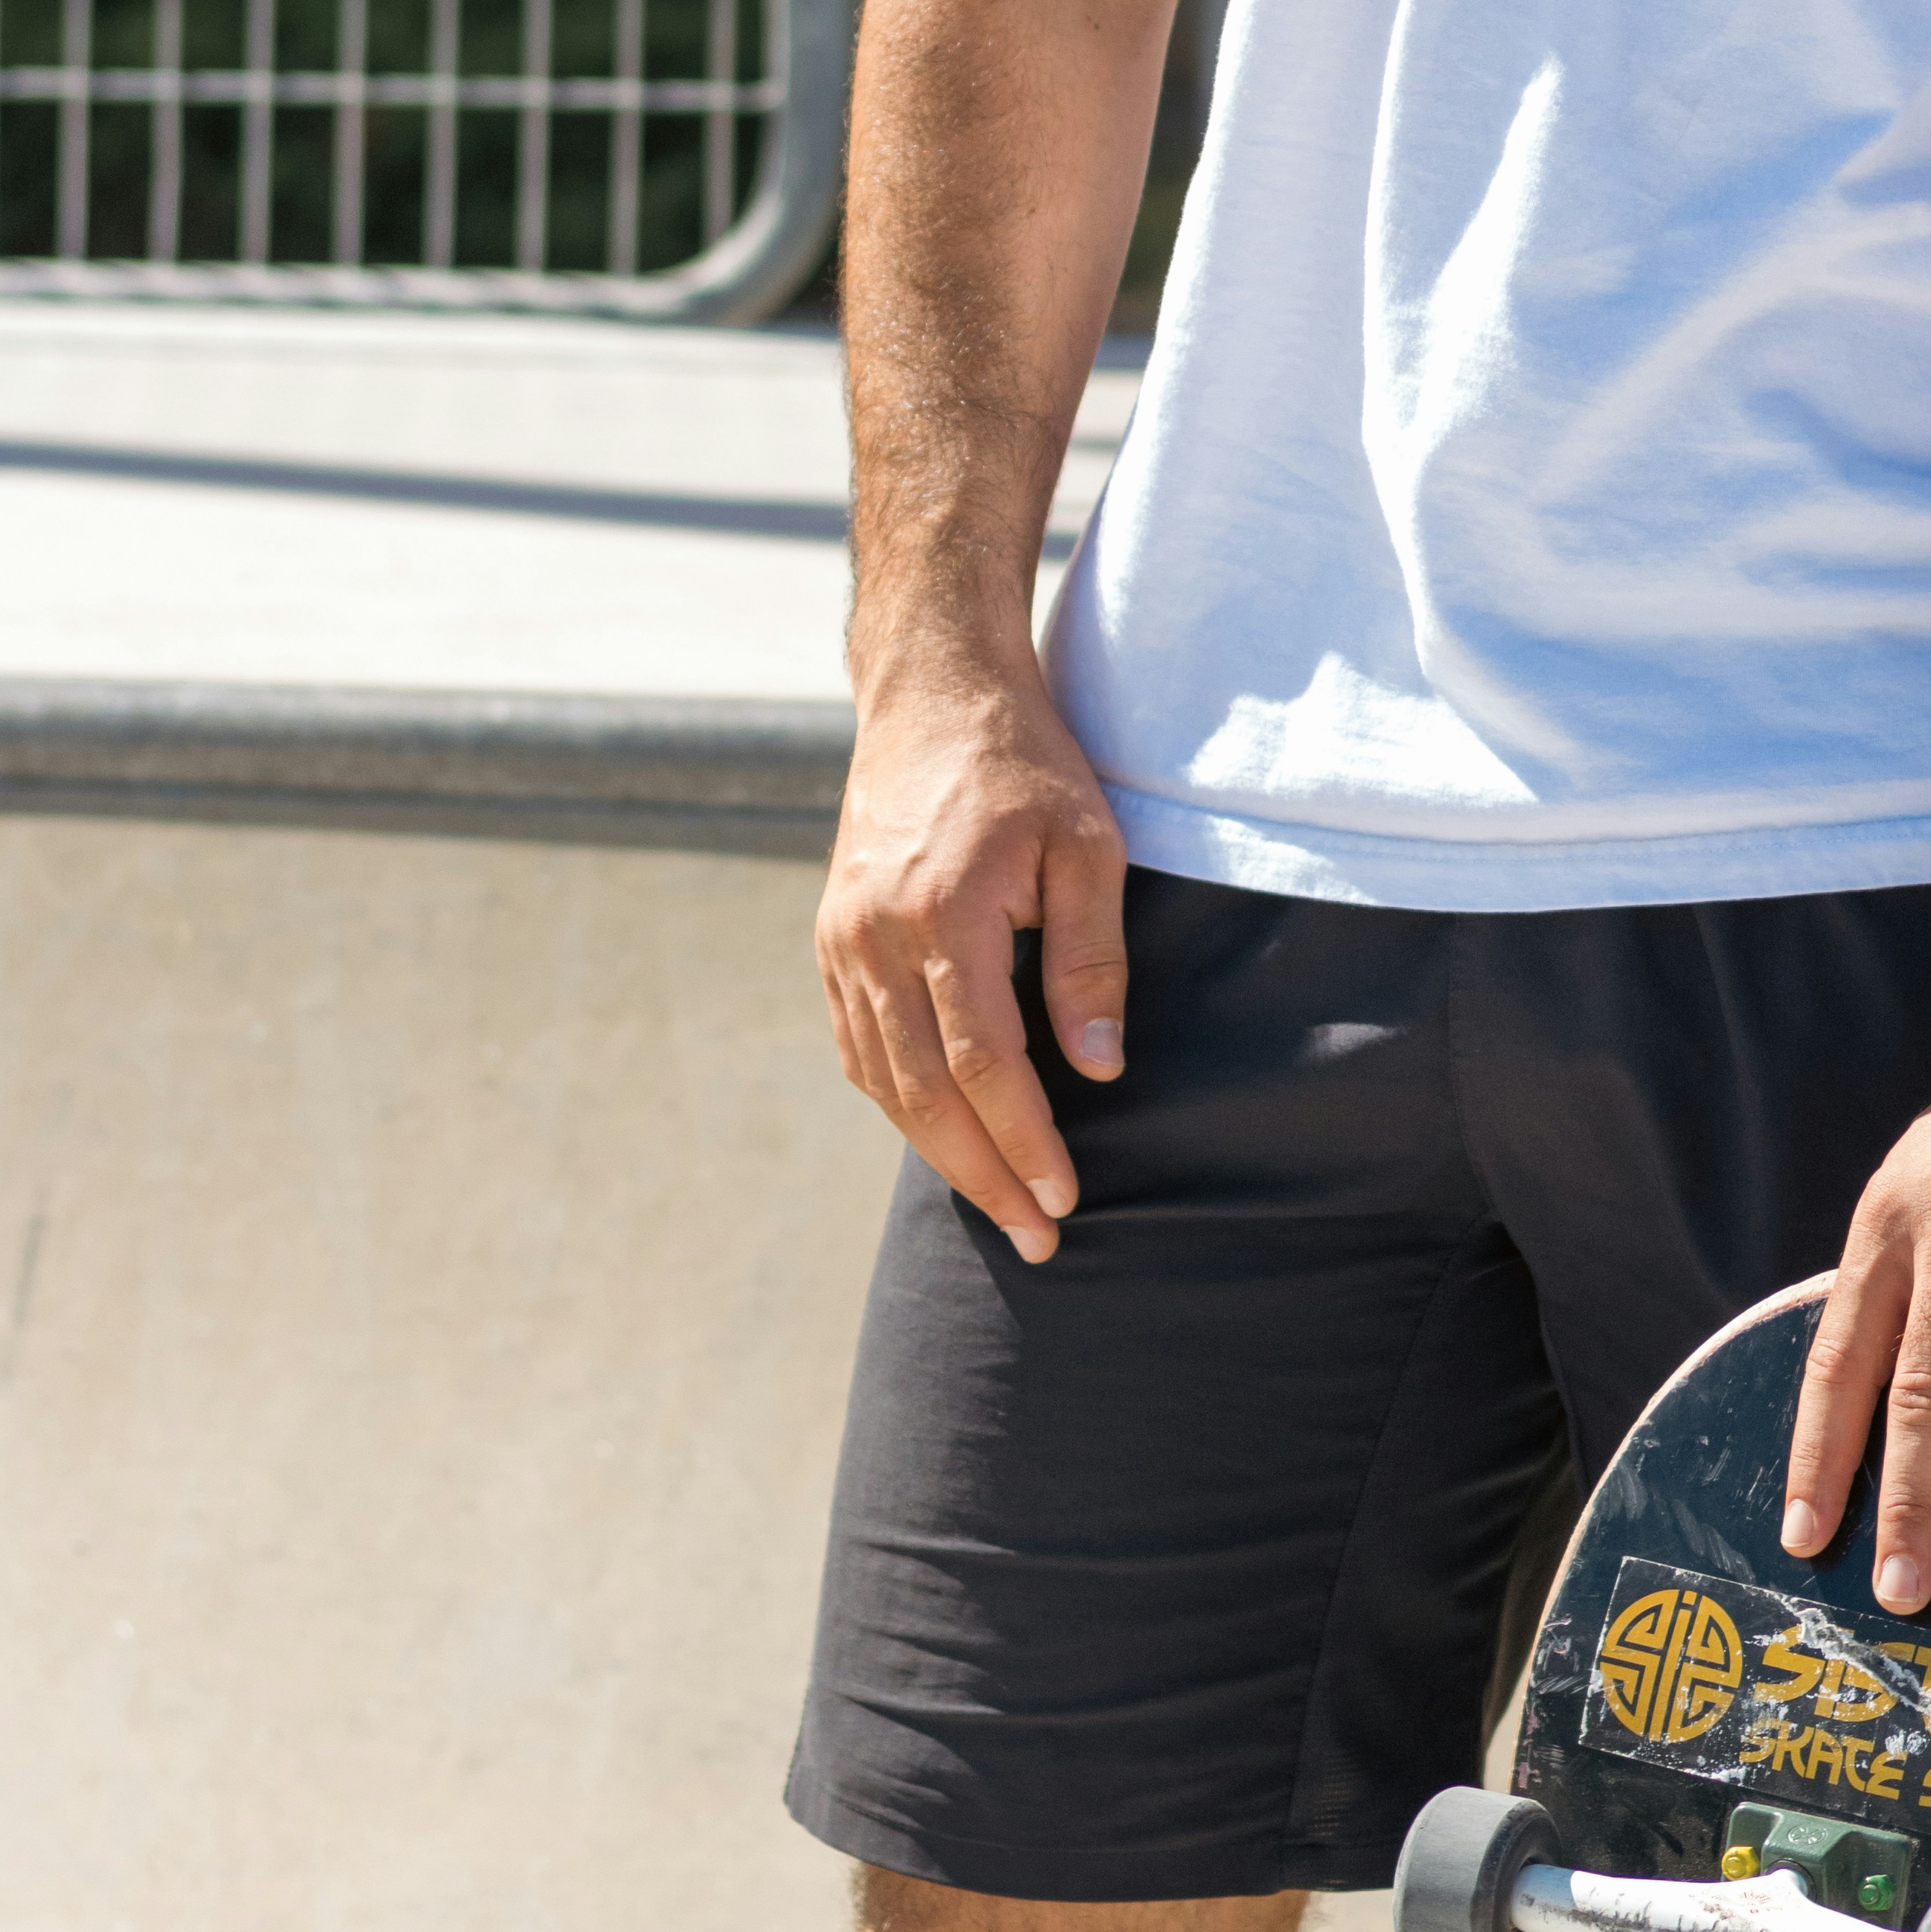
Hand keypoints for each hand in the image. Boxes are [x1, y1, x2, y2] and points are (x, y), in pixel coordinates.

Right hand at [814, 662, 1130, 1263]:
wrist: (931, 693)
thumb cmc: (1026, 764)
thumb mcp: (1090, 846)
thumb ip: (1092, 963)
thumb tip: (1098, 1073)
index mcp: (943, 913)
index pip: (983, 1063)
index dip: (1023, 1141)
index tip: (1064, 1197)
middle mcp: (874, 937)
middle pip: (923, 1093)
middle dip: (983, 1175)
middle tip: (1038, 1237)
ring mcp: (841, 940)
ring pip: (884, 1080)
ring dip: (940, 1151)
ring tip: (1001, 1204)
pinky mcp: (832, 937)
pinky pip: (859, 1046)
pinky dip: (898, 1101)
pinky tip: (942, 1134)